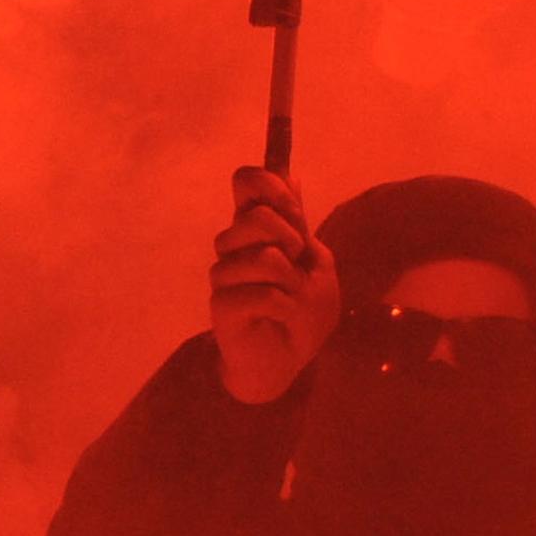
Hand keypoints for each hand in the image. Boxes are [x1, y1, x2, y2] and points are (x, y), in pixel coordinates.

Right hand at [209, 164, 337, 402]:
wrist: (289, 360)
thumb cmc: (302, 311)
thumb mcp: (314, 261)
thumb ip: (298, 222)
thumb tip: (289, 174)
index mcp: (256, 230)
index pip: (247, 183)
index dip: (267, 183)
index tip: (290, 206)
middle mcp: (235, 247)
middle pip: (254, 216)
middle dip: (289, 238)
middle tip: (297, 263)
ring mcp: (225, 276)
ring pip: (262, 258)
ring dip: (290, 281)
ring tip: (291, 299)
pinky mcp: (222, 306)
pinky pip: (261, 294)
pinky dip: (284, 308)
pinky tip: (281, 319)